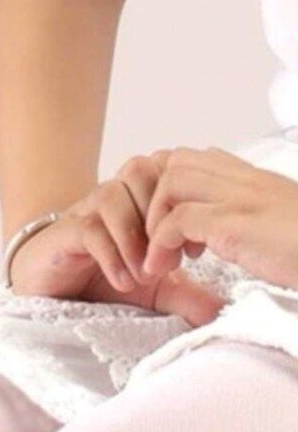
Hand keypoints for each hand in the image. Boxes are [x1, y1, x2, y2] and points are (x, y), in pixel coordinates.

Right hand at [10, 156, 223, 325]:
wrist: (48, 296)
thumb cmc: (98, 285)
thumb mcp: (152, 292)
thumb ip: (186, 295)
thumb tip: (220, 309)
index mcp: (136, 199)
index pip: (166, 170)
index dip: (183, 205)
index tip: (194, 252)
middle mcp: (111, 198)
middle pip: (141, 170)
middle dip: (160, 214)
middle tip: (170, 260)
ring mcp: (83, 213)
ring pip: (113, 194)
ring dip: (134, 235)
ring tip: (144, 275)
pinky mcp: (62, 236)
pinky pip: (89, 229)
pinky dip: (112, 254)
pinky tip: (124, 282)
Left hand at [144, 147, 297, 289]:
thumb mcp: (278, 231)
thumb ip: (252, 225)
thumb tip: (235, 239)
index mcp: (258, 181)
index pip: (199, 161)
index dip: (173, 192)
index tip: (175, 232)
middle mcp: (248, 180)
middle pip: (177, 161)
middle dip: (154, 202)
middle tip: (160, 244)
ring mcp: (242, 198)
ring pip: (171, 181)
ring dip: (153, 222)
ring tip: (160, 260)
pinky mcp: (236, 223)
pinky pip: (177, 219)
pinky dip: (159, 245)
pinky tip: (165, 270)